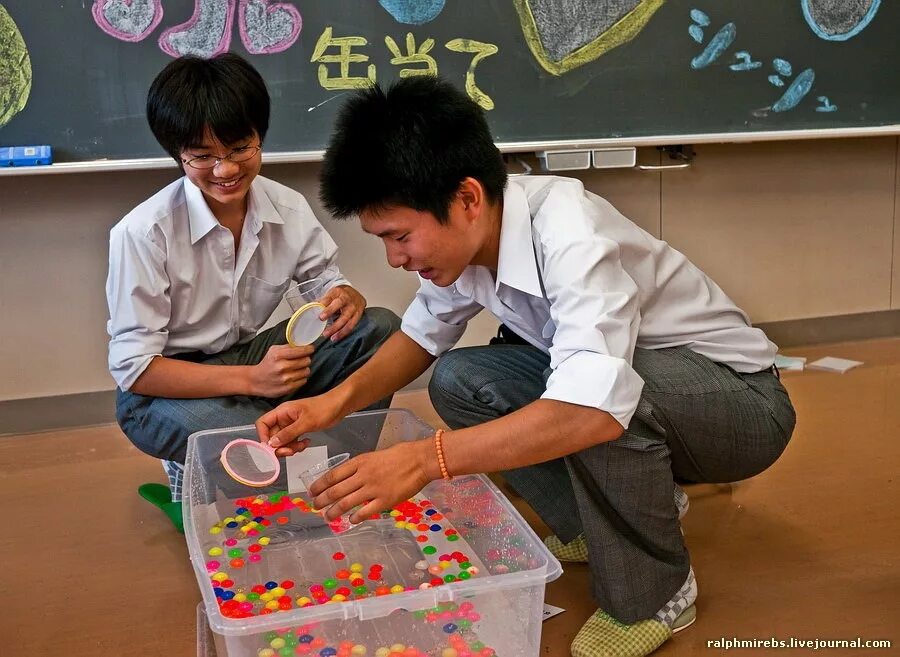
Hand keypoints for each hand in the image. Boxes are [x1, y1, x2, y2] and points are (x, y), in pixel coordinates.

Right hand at [247, 344, 313, 397]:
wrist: (256, 380)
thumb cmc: (267, 364)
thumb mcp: (274, 350)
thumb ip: (288, 346)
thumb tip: (304, 344)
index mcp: (278, 355)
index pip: (301, 351)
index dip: (309, 349)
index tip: (311, 349)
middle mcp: (282, 367)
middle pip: (306, 361)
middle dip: (306, 359)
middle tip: (301, 359)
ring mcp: (285, 379)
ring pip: (306, 371)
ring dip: (304, 369)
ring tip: (297, 368)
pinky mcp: (288, 388)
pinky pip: (304, 380)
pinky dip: (301, 378)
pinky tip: (295, 376)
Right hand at [255, 393, 344, 456]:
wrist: (340, 405)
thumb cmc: (324, 408)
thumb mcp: (306, 422)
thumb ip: (288, 433)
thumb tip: (271, 444)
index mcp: (282, 412)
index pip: (262, 423)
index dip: (263, 436)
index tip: (271, 448)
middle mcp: (284, 418)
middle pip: (272, 436)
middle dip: (280, 446)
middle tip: (290, 451)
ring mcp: (291, 424)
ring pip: (282, 441)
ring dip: (290, 447)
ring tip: (302, 446)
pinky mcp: (299, 429)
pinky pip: (292, 441)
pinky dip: (297, 445)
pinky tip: (307, 442)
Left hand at [308, 440, 434, 523]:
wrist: (419, 460)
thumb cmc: (399, 455)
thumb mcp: (373, 456)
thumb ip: (359, 468)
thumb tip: (346, 479)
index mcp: (359, 463)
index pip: (332, 475)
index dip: (319, 485)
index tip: (312, 491)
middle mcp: (362, 476)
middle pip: (335, 491)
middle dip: (321, 500)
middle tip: (315, 507)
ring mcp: (373, 489)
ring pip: (346, 503)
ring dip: (334, 512)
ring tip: (327, 517)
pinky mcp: (384, 501)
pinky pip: (364, 512)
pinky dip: (355, 518)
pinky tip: (350, 521)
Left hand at [319, 285, 365, 341]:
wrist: (356, 295)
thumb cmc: (341, 296)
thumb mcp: (331, 295)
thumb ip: (322, 302)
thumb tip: (311, 310)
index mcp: (337, 292)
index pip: (329, 297)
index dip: (324, 304)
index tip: (319, 313)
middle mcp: (346, 299)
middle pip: (339, 305)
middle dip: (330, 312)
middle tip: (322, 320)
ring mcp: (353, 307)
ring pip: (346, 318)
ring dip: (337, 328)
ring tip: (328, 335)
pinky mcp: (357, 316)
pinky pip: (351, 325)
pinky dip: (343, 333)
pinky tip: (336, 337)